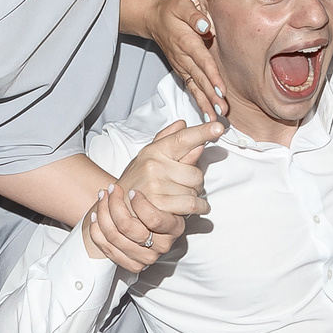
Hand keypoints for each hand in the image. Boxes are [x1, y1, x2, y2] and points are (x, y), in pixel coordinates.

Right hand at [82, 119, 222, 268]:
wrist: (114, 208)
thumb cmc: (136, 181)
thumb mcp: (148, 158)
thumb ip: (168, 141)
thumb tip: (183, 123)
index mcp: (154, 151)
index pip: (182, 139)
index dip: (202, 132)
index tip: (218, 126)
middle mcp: (154, 165)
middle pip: (196, 173)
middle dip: (196, 183)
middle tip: (184, 187)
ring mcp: (155, 185)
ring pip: (195, 191)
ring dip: (194, 198)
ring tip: (182, 199)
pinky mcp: (158, 205)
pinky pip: (190, 205)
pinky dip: (196, 209)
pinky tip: (193, 209)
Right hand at [141, 0, 228, 120]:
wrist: (152, 18)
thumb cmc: (171, 9)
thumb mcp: (182, 3)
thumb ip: (194, 14)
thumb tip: (205, 26)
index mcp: (187, 41)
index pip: (202, 61)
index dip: (212, 76)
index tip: (221, 91)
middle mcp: (184, 57)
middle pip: (200, 79)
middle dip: (211, 97)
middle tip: (222, 111)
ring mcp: (182, 66)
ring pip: (196, 87)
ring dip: (205, 103)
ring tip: (215, 120)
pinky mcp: (182, 70)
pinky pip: (192, 88)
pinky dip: (199, 101)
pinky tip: (207, 114)